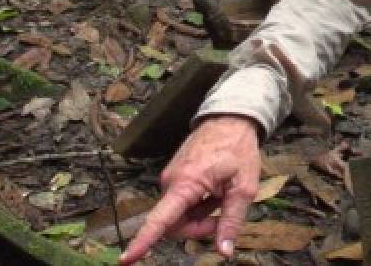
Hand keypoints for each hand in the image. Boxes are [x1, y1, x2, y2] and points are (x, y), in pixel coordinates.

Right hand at [119, 115, 261, 263]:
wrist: (229, 118)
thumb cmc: (238, 149)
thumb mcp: (244, 187)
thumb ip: (231, 220)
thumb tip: (224, 251)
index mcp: (185, 183)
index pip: (160, 220)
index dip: (143, 242)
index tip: (126, 259)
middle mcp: (170, 181)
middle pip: (174, 224)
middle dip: (197, 228)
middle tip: (222, 218)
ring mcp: (170, 178)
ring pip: (178, 214)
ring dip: (199, 215)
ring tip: (220, 196)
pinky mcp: (174, 176)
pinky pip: (180, 202)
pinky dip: (197, 204)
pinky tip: (213, 191)